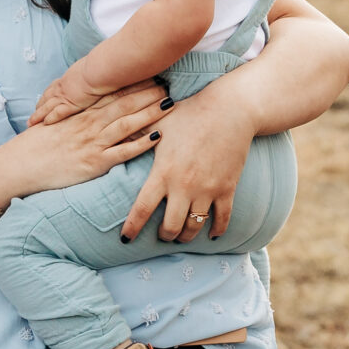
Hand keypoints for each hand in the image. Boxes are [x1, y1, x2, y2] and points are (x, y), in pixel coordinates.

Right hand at [0, 83, 168, 200]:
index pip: (111, 94)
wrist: (20, 165)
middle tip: (168, 84)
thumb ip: (76, 115)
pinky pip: (122, 152)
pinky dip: (141, 144)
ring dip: (149, 113)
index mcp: (81, 114)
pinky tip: (157, 137)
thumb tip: (94, 109)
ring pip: (126, 124)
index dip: (132, 84)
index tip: (150, 74)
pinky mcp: (94, 162)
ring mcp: (93, 142)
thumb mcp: (57, 125)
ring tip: (168, 104)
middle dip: (147, 94)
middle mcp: (89, 125)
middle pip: (123, 105)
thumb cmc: (38, 146)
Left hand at [31, 64, 105, 126]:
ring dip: (37, 115)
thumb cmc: (97, 67)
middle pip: (46, 97)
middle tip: (33, 112)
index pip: (54, 87)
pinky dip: (50, 118)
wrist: (98, 70)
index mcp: (67, 78)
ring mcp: (64, 96)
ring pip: (46, 107)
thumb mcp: (89, 68)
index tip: (43, 99)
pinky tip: (44, 123)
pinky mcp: (70, 104)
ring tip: (31, 122)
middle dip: (39, 106)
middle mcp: (62, 87)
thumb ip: (87, 73)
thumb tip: (91, 72)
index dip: (48, 94)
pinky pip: (56, 113)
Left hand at [122, 91, 254, 241]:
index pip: (142, 209)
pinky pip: (222, 219)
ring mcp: (207, 190)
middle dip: (164, 235)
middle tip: (162, 235)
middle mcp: (184, 186)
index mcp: (163, 172)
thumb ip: (139, 134)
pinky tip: (212, 235)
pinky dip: (217, 230)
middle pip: (170, 226)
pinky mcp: (227, 189)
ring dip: (186, 236)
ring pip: (194, 227)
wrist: (231, 109)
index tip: (125, 240)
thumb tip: (118, 135)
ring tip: (182, 236)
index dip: (132, 228)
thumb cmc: (191, 113)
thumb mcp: (160, 122)